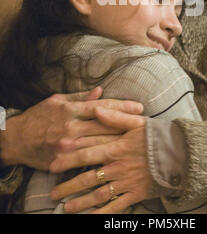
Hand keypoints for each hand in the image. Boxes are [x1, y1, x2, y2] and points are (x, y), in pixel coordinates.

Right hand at [1, 87, 142, 169]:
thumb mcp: (57, 101)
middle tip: (145, 124)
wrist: (15, 139)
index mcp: (70, 110)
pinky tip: (118, 157)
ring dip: (120, 142)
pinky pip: (87, 160)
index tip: (139, 107)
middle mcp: (70, 127)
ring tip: (137, 140)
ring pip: (100, 144)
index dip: (123, 106)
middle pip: (105, 126)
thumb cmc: (38, 116)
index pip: (102, 107)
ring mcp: (67, 146)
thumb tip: (101, 91)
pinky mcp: (63, 160)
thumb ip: (80, 97)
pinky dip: (103, 158)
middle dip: (127, 125)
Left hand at [50, 108, 152, 213]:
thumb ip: (115, 116)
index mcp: (116, 147)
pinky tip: (90, 218)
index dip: (68, 159)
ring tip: (66, 208)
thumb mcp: (136, 121)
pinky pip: (116, 206)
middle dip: (69, 186)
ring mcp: (126, 182)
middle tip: (53, 193)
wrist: (180, 154)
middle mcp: (118, 167)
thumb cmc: (157, 135)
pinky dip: (102, 214)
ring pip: (99, 195)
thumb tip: (95, 108)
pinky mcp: (136, 194)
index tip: (53, 164)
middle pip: (88, 177)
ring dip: (81, 202)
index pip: (87, 153)